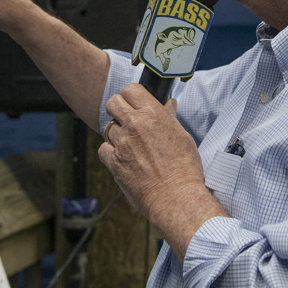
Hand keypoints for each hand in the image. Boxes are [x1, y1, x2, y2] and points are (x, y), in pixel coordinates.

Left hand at [99, 84, 225, 258]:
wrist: (176, 197)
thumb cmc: (185, 168)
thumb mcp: (183, 136)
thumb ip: (170, 118)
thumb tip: (169, 105)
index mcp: (153, 113)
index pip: (131, 89)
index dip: (131, 96)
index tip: (134, 104)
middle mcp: (134, 124)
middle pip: (112, 103)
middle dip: (117, 109)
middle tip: (126, 120)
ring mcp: (122, 143)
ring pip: (107, 127)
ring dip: (116, 134)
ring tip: (130, 145)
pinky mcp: (114, 162)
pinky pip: (103, 149)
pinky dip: (110, 152)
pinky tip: (123, 158)